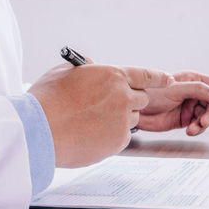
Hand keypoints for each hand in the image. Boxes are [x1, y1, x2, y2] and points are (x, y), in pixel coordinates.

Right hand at [29, 63, 171, 167]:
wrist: (38, 131)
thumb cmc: (47, 100)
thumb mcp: (66, 73)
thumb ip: (88, 69)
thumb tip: (95, 67)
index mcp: (113, 76)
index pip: (146, 74)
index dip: (160, 77)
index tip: (170, 80)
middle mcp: (124, 96)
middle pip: (142, 99)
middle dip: (131, 101)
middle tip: (109, 106)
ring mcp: (123, 120)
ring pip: (133, 119)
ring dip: (121, 119)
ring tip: (94, 122)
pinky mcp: (120, 140)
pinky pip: (124, 136)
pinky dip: (113, 136)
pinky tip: (92, 135)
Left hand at [137, 71, 208, 135]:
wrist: (135, 109)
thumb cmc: (150, 92)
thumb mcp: (176, 89)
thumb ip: (198, 90)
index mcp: (193, 80)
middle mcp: (194, 93)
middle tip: (204, 120)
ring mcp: (190, 107)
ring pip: (207, 116)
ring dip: (203, 123)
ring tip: (194, 127)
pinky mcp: (185, 119)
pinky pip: (198, 125)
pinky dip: (197, 129)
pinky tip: (190, 130)